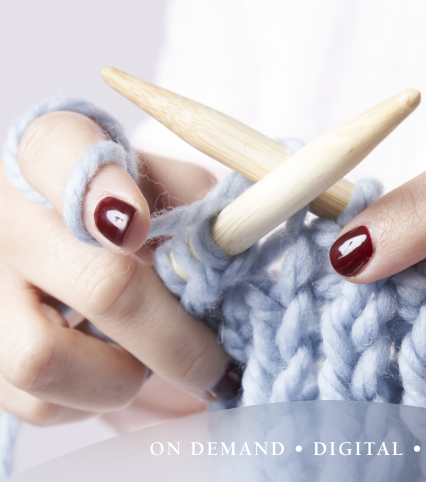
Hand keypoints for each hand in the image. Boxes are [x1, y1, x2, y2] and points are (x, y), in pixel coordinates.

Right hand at [0, 111, 231, 424]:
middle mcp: (7, 221)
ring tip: (143, 358)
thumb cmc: (123, 207)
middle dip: (177, 340)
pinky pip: (41, 404)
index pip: (61, 152)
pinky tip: (105, 366)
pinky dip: (90, 399)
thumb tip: (235, 251)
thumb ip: (197, 201)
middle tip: (216, 364)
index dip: (103, 188)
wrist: (54, 236)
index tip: (140, 224)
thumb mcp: (160, 181)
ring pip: (48, 363)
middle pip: (101, 286)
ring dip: (121, 376)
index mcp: (54, 155)